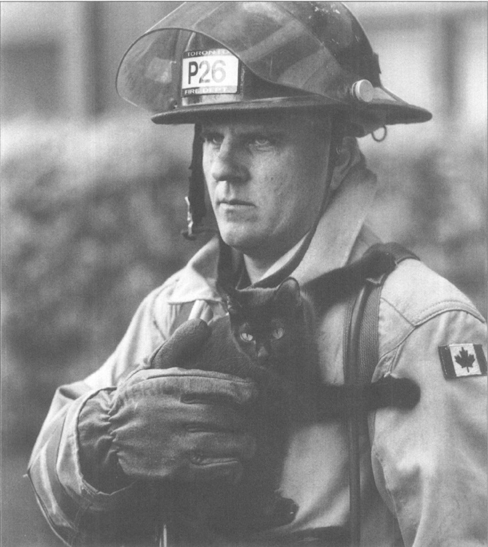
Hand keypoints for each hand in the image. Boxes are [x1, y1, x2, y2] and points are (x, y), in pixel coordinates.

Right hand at [108, 320, 257, 482]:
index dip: (240, 389)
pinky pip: (213, 469)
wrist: (103, 435)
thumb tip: (203, 324)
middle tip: (245, 422)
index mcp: (170, 384)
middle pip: (223, 416)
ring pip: (223, 443)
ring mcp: (173, 442)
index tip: (253, 393)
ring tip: (247, 444)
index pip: (215, 384)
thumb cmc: (136, 396)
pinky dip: (231, 467)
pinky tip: (236, 465)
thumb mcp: (151, 366)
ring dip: (243, 444)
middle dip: (241, 420)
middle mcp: (172, 412)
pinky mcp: (172, 469)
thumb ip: (179, 346)